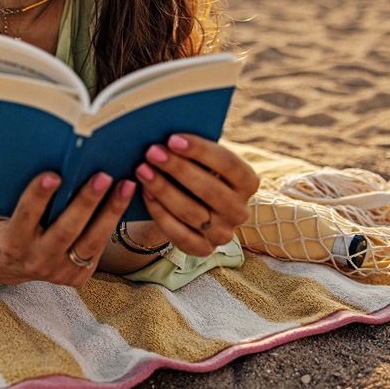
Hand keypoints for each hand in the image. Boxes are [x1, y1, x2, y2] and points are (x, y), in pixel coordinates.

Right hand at [0, 171, 135, 287]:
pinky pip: (97, 250)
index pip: (26, 216)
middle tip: (103, 176)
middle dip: (86, 202)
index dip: (39, 196)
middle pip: (66, 230)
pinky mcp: (76, 277)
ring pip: (90, 242)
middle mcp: (35, 260)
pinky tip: (123, 201)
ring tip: (125, 185)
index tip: (54, 174)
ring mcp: (58, 271)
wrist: (4, 265)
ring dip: (110, 212)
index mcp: (11, 242)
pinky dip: (112, 224)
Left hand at [135, 134, 259, 256]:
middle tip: (151, 152)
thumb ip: (193, 150)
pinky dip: (160, 212)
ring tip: (142, 170)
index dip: (201, 151)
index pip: (228, 164)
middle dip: (177, 169)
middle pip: (210, 190)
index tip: (172, 139)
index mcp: (247, 182)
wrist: (192, 205)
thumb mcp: (203, 160)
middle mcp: (240, 210)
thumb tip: (167, 139)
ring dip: (163, 189)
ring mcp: (223, 233)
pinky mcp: (203, 249)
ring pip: (192, 212)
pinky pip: (180, 234)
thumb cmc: (197, 172)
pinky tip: (145, 193)